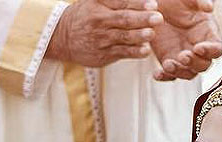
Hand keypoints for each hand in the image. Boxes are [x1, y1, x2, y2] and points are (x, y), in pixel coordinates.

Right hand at [46, 0, 162, 67]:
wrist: (63, 38)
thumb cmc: (85, 16)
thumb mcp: (95, 1)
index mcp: (100, 6)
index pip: (122, 3)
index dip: (139, 4)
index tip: (154, 4)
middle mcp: (101, 23)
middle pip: (124, 20)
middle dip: (142, 19)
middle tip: (158, 18)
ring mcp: (102, 41)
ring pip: (123, 38)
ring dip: (139, 36)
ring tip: (151, 34)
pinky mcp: (103, 56)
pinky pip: (121, 53)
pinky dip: (133, 52)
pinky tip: (145, 51)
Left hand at [150, 0, 221, 80]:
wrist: (156, 5)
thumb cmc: (175, 0)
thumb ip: (200, 0)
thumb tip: (209, 7)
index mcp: (208, 33)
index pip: (217, 49)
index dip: (210, 51)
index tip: (198, 48)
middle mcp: (198, 47)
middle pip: (203, 65)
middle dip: (194, 63)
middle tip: (182, 56)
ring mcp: (183, 56)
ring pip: (188, 73)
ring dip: (179, 72)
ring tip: (167, 64)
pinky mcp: (169, 61)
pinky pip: (169, 75)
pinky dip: (164, 77)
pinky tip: (156, 73)